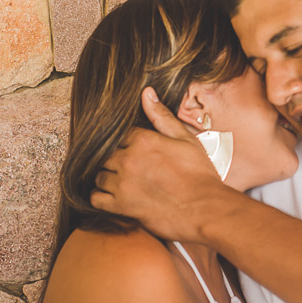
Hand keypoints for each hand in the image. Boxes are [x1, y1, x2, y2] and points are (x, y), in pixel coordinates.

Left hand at [91, 87, 235, 241]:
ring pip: (98, 175)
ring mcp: (122, 183)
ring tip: (121, 180)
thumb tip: (146, 92)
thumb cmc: (199, 175)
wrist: (205, 209)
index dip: (124, 141)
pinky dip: (100, 197)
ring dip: (106, 177)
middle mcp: (128, 159)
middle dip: (114, 158)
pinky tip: (112, 196)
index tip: (131, 149)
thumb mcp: (185, 139)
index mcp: (143, 140)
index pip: (119, 134)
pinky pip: (96, 199)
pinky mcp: (121, 206)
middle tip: (127, 166)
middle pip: (105, 154)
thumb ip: (162, 116)